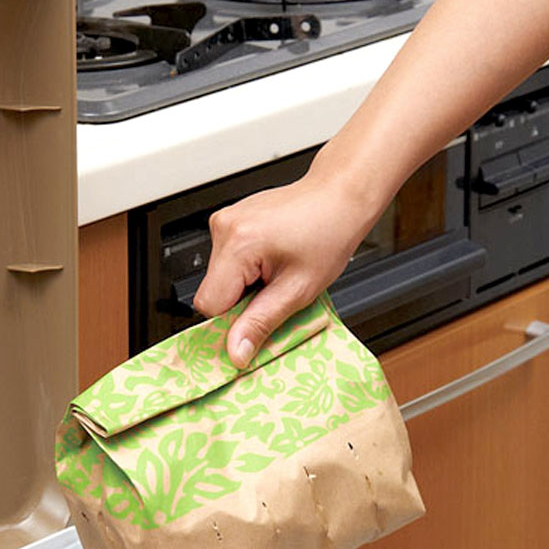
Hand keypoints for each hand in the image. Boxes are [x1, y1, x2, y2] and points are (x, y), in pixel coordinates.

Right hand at [193, 162, 379, 367]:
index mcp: (238, 244)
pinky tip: (272, 258)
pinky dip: (246, 269)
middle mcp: (224, 228)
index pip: (209, 305)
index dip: (232, 320)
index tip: (256, 320)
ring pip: (219, 278)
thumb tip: (236, 352)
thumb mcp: (298, 290)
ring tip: (277, 270)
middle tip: (276, 291)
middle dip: (242, 301)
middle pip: (213, 291)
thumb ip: (261, 323)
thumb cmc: (328, 233)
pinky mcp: (229, 221)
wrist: (339, 196)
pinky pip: (226, 261)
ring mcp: (224, 221)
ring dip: (245, 285)